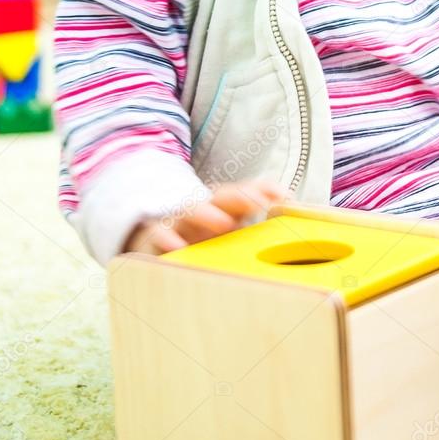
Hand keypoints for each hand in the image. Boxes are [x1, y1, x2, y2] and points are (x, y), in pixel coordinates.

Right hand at [123, 178, 288, 255]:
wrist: (153, 242)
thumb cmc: (200, 238)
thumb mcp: (227, 228)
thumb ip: (253, 219)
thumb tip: (285, 204)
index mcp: (222, 208)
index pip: (245, 194)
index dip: (263, 192)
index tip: (283, 196)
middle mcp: (202, 210)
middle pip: (221, 198)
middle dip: (241, 197)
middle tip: (260, 202)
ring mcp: (178, 223)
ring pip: (191, 212)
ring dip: (207, 213)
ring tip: (224, 222)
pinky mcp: (153, 238)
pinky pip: (158, 237)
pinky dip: (167, 240)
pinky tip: (177, 248)